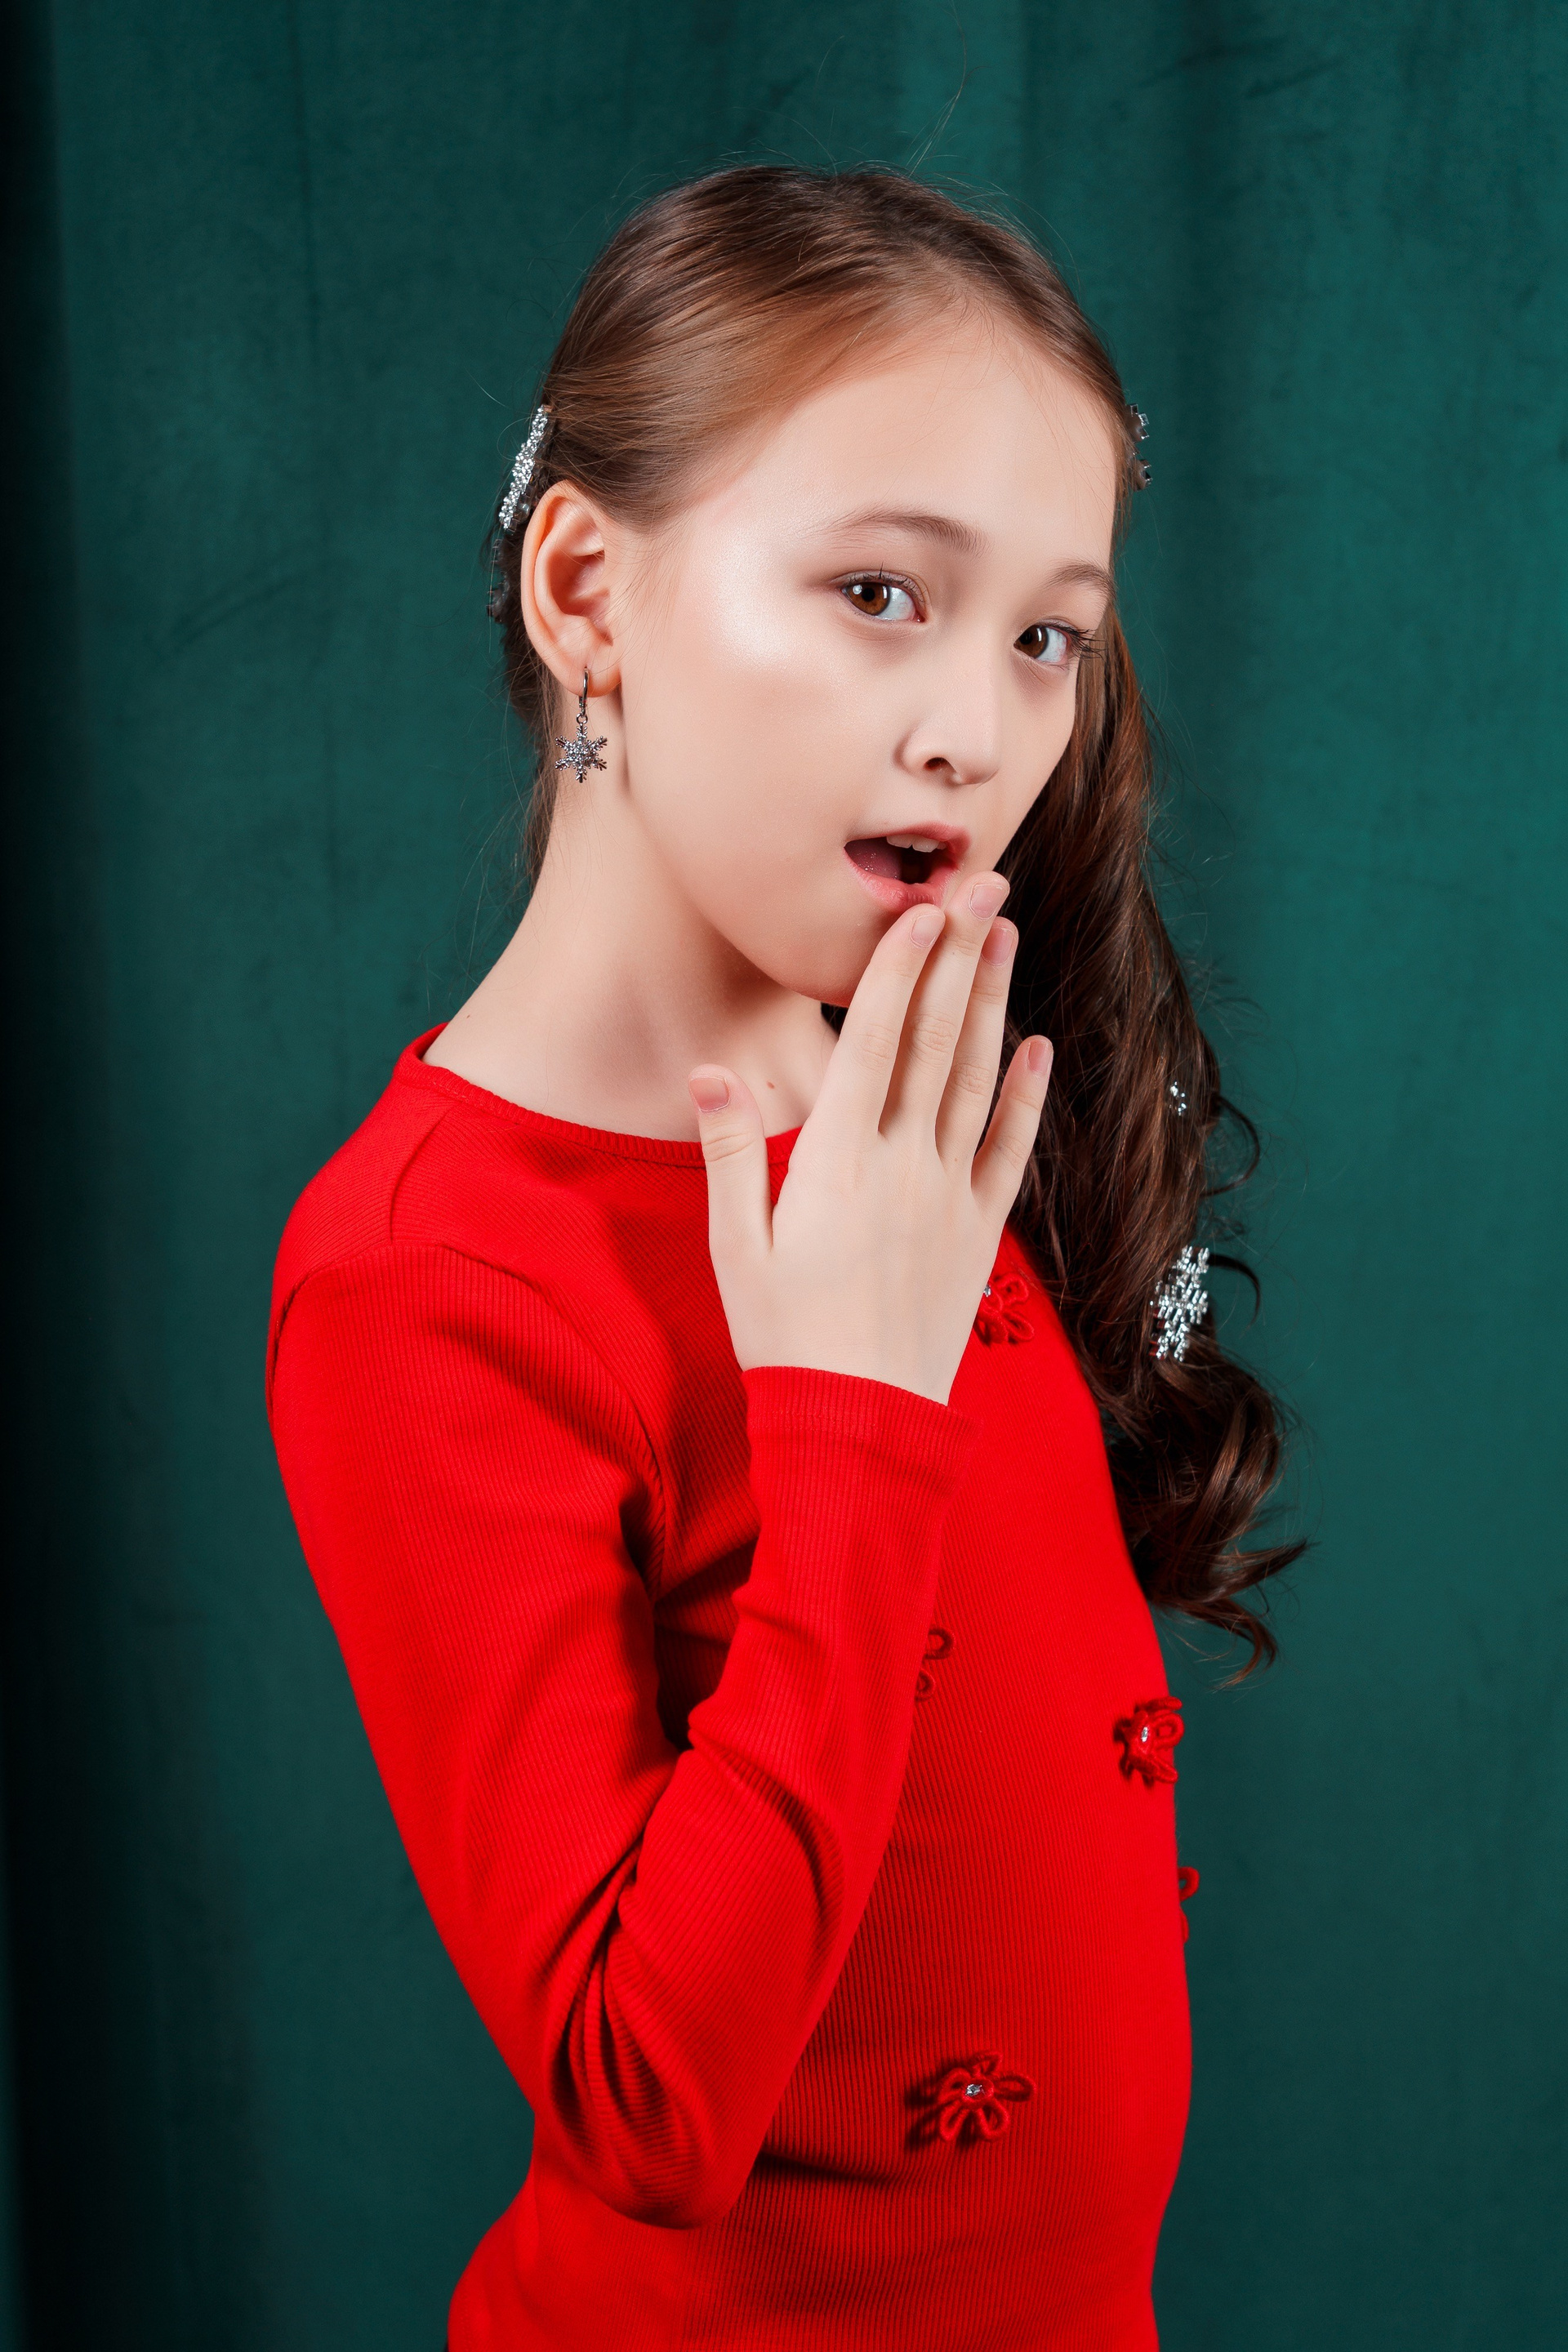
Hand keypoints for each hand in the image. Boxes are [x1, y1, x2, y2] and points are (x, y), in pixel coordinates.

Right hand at [688, 875, 1053, 1405]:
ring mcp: (948, 1195)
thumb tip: (709, 1066)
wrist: (857, 1420)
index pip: (874, 1039)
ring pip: (975, 1079)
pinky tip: (1036, 1047)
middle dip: (958, 956)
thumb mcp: (733, 1244)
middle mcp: (901, 1163)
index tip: (923, 904)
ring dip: (993, 1003)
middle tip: (983, 885)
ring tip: (1007, 936)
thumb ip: (729, 1148)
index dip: (900, 965)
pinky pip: (1009, 1150)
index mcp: (835, 1158)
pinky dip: (1024, 1095)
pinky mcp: (978, 1233)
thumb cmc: (782, 1334)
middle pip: (935, 1040)